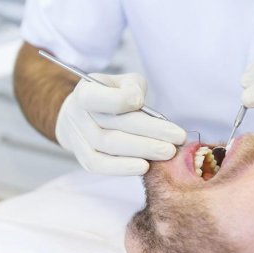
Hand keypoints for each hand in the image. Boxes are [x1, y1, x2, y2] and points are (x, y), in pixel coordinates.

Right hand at [55, 73, 186, 175]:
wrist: (84, 116)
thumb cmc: (110, 96)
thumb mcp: (122, 82)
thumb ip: (132, 88)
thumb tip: (139, 104)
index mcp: (85, 92)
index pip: (100, 98)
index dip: (121, 100)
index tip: (142, 102)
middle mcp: (77, 115)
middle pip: (112, 126)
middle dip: (148, 132)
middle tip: (176, 138)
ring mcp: (78, 138)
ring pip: (109, 147)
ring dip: (142, 150)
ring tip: (167, 152)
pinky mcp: (83, 157)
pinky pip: (101, 166)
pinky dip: (123, 168)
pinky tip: (145, 167)